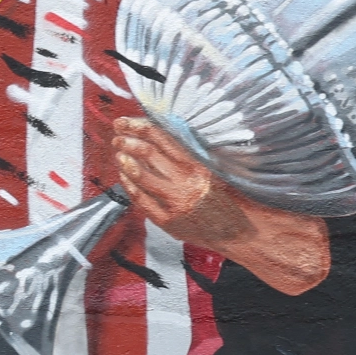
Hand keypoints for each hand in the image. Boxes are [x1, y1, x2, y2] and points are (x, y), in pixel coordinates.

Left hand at [111, 115, 221, 231]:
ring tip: (118, 153)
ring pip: (141, 176)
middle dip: (127, 142)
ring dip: (125, 161)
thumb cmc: (225, 199)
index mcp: (198, 167)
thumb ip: (186, 156)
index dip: (139, 127)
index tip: (124, 122)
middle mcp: (186, 183)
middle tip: (117, 137)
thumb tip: (154, 136)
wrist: (238, 232)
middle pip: (148, 154)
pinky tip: (123, 176)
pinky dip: (129, 185)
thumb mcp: (211, 171)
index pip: (163, 139)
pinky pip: (141, 199)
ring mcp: (175, 203)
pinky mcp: (167, 221)